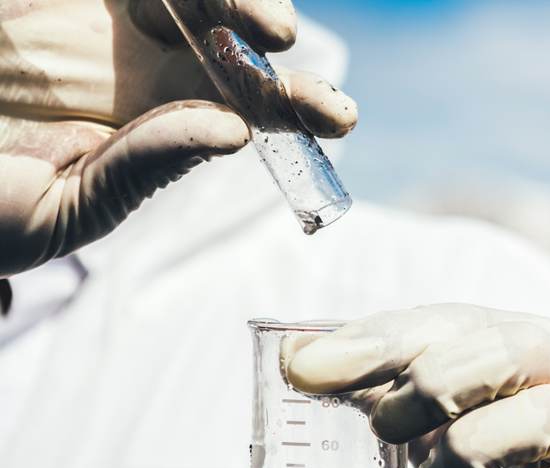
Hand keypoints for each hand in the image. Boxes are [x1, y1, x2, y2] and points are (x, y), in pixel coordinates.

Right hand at [0, 0, 356, 276]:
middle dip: (275, 43)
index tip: (337, 118)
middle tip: (291, 55)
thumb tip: (230, 133)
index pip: (243, 109)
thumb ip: (140, 169)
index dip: (293, 107)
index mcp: (154, 122)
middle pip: (233, 39)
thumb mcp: (56, 209)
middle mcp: (141, 59)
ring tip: (265, 25)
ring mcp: (100, 8)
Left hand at [286, 304, 549, 467]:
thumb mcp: (448, 437)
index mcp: (532, 346)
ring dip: (474, 446)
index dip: (379, 340)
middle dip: (435, 383)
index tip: (304, 370)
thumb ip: (392, 398)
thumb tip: (295, 360)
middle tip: (383, 431)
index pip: (455, 321)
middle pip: (516, 348)